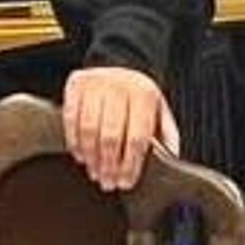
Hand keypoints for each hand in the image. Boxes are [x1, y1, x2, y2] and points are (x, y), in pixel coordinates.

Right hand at [62, 66, 179, 191]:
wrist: (117, 61)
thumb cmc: (138, 91)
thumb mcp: (158, 105)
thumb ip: (167, 130)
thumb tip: (173, 156)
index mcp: (144, 94)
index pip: (137, 137)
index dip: (130, 164)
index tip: (126, 182)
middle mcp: (120, 89)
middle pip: (111, 137)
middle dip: (109, 166)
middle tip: (108, 183)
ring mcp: (96, 87)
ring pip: (89, 131)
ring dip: (91, 158)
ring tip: (96, 173)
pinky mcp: (76, 88)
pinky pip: (71, 120)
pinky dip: (74, 142)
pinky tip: (81, 156)